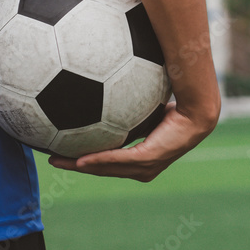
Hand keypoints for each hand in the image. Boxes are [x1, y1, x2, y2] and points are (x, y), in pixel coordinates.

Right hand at [48, 102, 216, 181]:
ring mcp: (146, 166)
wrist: (197, 108)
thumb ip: (126, 102)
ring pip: (106, 169)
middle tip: (52, 159)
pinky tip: (80, 160)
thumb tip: (109, 79)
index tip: (64, 152)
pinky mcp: (148, 158)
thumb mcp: (144, 104)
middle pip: (102, 170)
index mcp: (141, 158)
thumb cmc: (175, 102)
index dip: (86, 160)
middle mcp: (143, 167)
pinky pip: (118, 160)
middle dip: (76, 166)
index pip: (109, 163)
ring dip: (81, 166)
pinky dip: (98, 160)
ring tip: (57, 161)